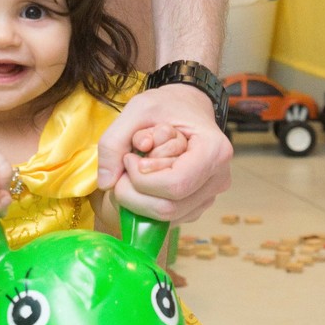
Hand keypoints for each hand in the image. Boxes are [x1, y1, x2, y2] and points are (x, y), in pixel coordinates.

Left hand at [97, 83, 232, 223]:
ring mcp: (209, 196)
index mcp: (214, 151)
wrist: (186, 106)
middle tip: (126, 165)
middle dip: (134, 192)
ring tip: (137, 168)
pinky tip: (145, 178)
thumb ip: (113, 142)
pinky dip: (145, 202)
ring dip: (138, 197)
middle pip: (168, 208)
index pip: (174, 185)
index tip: (130, 157)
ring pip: (165, 218)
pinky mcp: (197, 206)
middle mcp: (219, 179)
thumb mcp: (136, 110)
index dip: (142, 178)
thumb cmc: (166, 106)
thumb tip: (106, 182)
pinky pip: (166, 218)